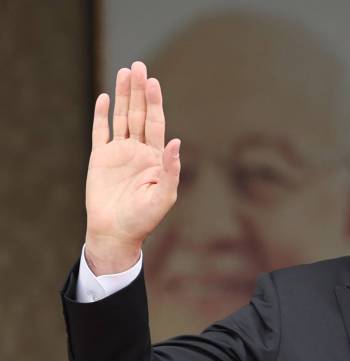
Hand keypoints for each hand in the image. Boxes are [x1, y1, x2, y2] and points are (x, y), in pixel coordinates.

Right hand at [84, 62, 180, 274]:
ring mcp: (119, 153)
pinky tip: (103, 98)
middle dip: (138, 91)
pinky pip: (100, 132)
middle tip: (138, 66)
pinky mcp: (100, 159)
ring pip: (121, 118)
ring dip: (122, 96)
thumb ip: (171, 169)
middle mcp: (138, 150)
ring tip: (124, 72)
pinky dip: (101, 115)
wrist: (116, 232)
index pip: (156, 123)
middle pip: (139, 114)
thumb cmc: (144, 218)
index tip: (152, 82)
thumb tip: (177, 143)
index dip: (154, 102)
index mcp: (156, 157)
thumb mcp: (164, 195)